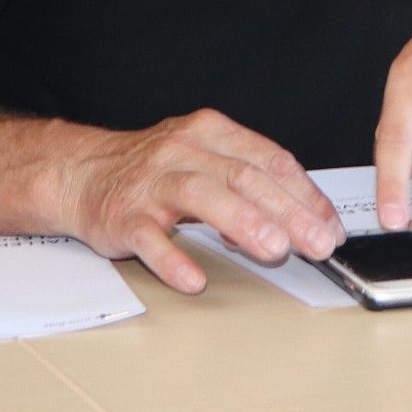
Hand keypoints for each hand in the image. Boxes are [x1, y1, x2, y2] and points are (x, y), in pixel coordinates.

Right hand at [56, 109, 341, 295]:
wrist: (81, 173)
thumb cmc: (154, 171)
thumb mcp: (205, 160)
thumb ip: (249, 183)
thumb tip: (301, 219)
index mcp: (211, 133)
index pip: (269, 160)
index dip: (305, 194)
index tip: (330, 225)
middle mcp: (183, 151)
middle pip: (243, 177)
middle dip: (287, 212)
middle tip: (316, 243)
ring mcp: (151, 184)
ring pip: (202, 196)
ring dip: (242, 222)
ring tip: (274, 249)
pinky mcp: (122, 216)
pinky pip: (149, 238)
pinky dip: (172, 258)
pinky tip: (194, 278)